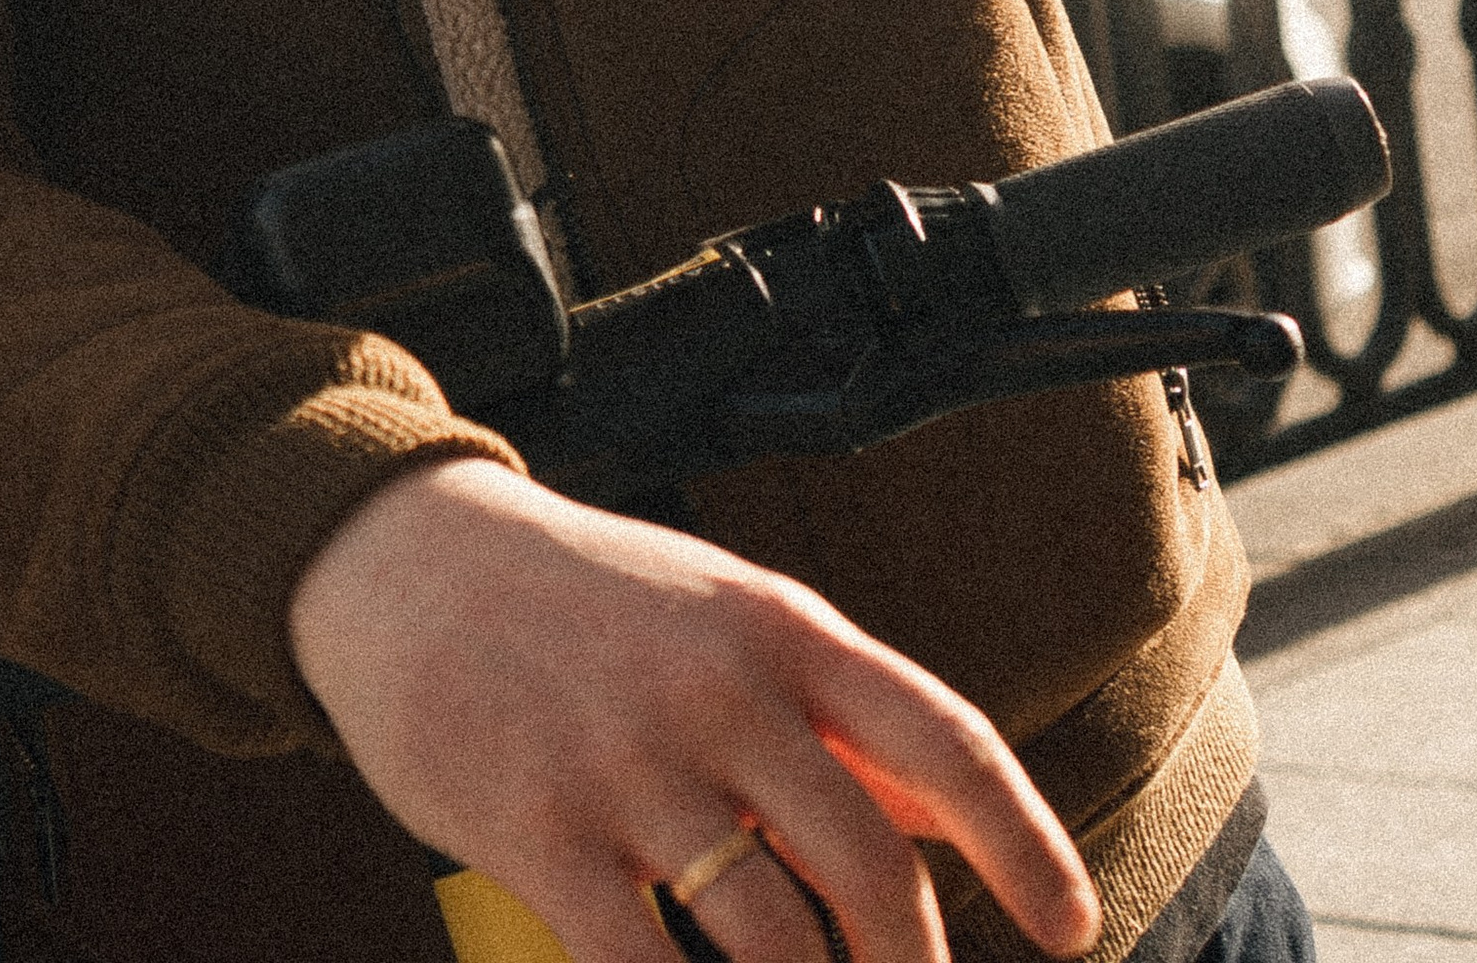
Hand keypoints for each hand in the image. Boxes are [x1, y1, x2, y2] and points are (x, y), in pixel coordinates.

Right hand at [289, 461, 1097, 962]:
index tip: (1074, 929)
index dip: (1026, 842)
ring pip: (771, 942)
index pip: (942, 738)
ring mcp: (625, 761)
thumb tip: (956, 816)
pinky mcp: (539, 828)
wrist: (402, 553)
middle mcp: (717, 688)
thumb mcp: (725, 616)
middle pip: (871, 871)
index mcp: (779, 627)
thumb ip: (839, 713)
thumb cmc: (581, 599)